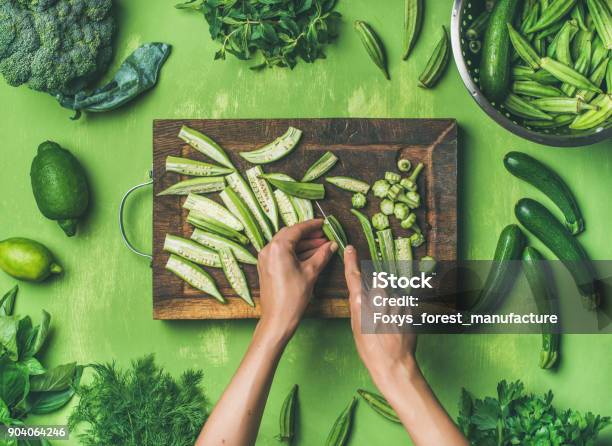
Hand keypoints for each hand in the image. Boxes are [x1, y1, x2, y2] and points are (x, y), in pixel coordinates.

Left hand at [257, 219, 336, 339]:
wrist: (278, 318)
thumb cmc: (293, 297)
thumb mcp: (311, 272)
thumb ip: (322, 255)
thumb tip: (332, 245)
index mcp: (278, 247)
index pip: (297, 229)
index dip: (312, 225)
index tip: (323, 224)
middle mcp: (268, 250)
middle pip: (290, 234)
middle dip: (308, 235)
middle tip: (323, 236)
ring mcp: (265, 258)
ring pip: (286, 244)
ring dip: (303, 244)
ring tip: (321, 246)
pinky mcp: (266, 267)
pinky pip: (281, 253)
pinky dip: (295, 252)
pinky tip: (310, 255)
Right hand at [344, 245, 417, 388]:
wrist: (393, 364)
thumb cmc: (370, 350)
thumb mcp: (356, 328)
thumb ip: (359, 308)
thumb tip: (361, 297)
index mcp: (360, 304)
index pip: (353, 276)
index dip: (351, 261)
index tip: (351, 248)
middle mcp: (377, 299)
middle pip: (378, 286)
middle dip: (379, 295)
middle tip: (380, 317)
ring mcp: (394, 303)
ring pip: (391, 297)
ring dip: (391, 306)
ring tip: (390, 326)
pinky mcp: (408, 309)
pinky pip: (402, 306)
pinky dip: (400, 314)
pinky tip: (398, 328)